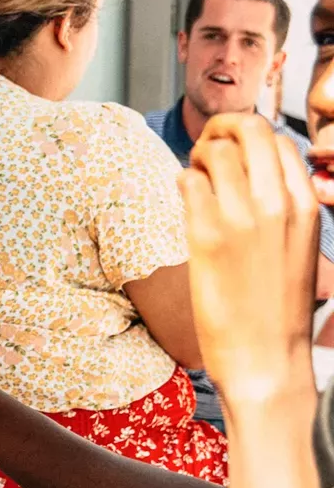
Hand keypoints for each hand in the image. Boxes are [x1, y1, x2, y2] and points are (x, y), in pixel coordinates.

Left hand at [180, 113, 317, 399]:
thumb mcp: (297, 247)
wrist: (266, 359)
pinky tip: (186, 204)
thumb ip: (280, 207)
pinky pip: (188, 182)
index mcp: (305, 205)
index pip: (278, 139)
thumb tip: (248, 174)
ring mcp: (242, 218)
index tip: (231, 156)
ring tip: (195, 183)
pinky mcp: (206, 236)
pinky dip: (182, 184)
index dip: (247, 139)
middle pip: (247, 128)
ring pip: (213, 150)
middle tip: (205, 156)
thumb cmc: (276, 307)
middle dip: (219, 131)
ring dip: (196, 158)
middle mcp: (278, 203)